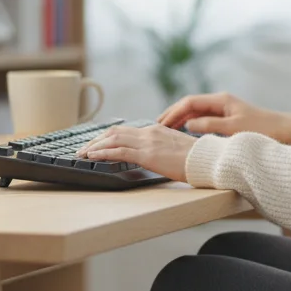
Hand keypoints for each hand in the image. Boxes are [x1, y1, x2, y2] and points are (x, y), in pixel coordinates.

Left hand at [77, 123, 196, 182]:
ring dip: (94, 146)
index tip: (98, 143)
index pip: (125, 130)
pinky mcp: (147, 154)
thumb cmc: (198, 159)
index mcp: (156, 130)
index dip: (108, 136)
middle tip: (84, 148)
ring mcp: (148, 142)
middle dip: (96, 139)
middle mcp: (149, 132)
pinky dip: (101, 152)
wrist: (208, 160)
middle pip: (114, 131)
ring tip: (82, 153)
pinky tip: (92, 156)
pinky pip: (118, 151)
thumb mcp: (177, 150)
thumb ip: (163, 149)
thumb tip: (157, 157)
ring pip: (112, 139)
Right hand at [157, 92, 290, 144]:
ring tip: (165, 130)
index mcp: (221, 100)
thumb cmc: (262, 130)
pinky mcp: (227, 118)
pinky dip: (190, 124)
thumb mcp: (234, 129)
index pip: (189, 102)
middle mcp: (220, 102)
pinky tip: (182, 133)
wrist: (284, 131)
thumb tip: (188, 124)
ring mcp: (223, 109)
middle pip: (189, 105)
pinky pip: (202, 119)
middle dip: (172, 114)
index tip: (160, 124)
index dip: (173, 112)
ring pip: (195, 112)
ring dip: (179, 119)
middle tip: (156, 126)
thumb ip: (210, 126)